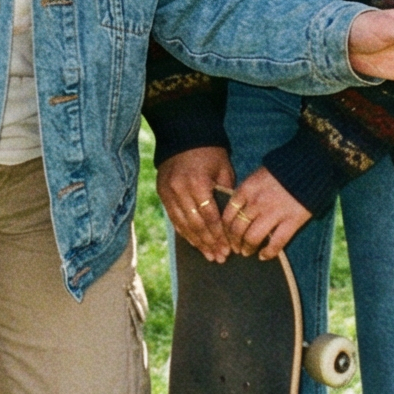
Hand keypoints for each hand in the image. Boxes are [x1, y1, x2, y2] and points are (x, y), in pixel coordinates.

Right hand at [158, 147, 239, 263]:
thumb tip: (231, 220)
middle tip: (220, 257)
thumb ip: (226, 194)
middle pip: (195, 224)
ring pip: (183, 224)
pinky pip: (174, 218)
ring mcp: (168, 192)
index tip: (228, 248)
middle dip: (209, 243)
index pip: (210, 216)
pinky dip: (184, 232)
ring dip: (196, 242)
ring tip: (209, 255)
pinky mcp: (162, 193)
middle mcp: (180, 190)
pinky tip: (194, 243)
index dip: (219, 234)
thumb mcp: (224, 169)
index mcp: (197, 183)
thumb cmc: (210, 152)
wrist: (183, 136)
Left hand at [221, 167, 312, 259]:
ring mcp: (273, 213)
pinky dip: (268, 253)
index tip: (226, 236)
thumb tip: (238, 209)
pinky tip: (264, 256)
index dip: (225, 230)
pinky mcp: (291, 221)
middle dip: (234, 242)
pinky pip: (276, 243)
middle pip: (238, 229)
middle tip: (236, 248)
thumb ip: (247, 192)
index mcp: (247, 189)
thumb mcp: (258, 176)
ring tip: (247, 252)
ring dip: (247, 248)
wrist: (310, 167)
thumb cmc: (283, 170)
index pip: (228, 215)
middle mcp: (256, 202)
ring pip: (253, 238)